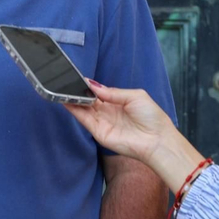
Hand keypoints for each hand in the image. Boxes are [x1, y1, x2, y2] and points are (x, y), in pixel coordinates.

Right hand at [65, 81, 200, 190]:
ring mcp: (102, 122)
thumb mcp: (134, 96)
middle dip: (77, 91)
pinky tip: (66, 100)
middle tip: (65, 82)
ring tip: (61, 89)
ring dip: (72, 99)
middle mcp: (108, 112)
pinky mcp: (99, 132)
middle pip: (88, 100)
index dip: (88, 86)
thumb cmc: (152, 117)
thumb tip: (93, 85)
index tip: (77, 77)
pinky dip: (74, 110)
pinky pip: (84, 119)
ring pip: (83, 109)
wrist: (157, 140)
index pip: (98, 92)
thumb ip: (112, 91)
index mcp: (117, 102)